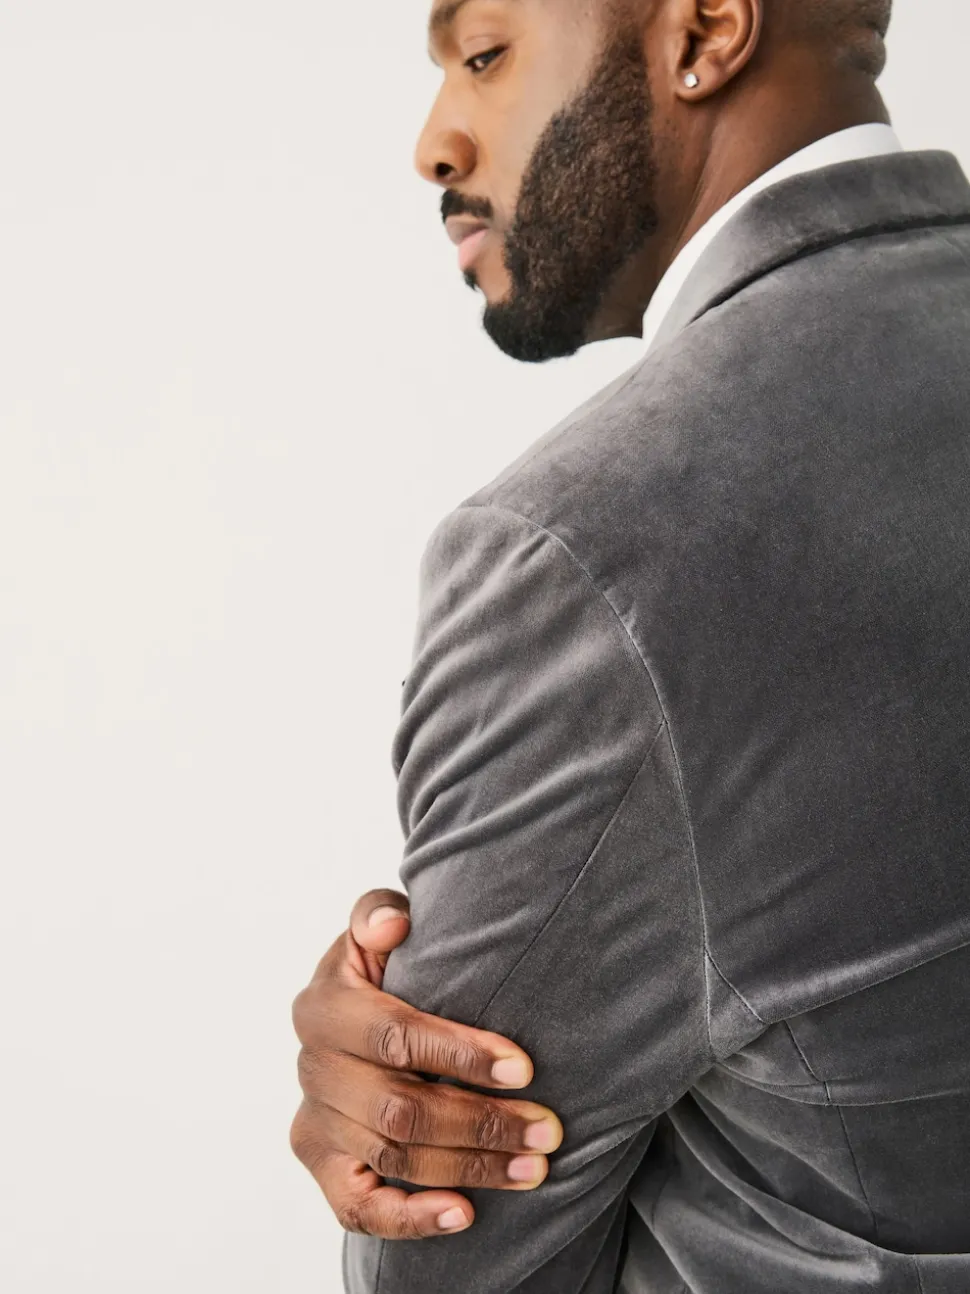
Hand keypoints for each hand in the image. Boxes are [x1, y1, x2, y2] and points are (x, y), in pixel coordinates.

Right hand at [290, 888, 563, 1239]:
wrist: (354, 1015)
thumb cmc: (383, 965)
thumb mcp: (376, 927)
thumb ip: (378, 913)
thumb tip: (393, 925)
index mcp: (322, 1006)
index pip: (394, 1037)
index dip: (460, 1055)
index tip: (524, 1068)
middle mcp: (312, 1067)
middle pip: (400, 1109)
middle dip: (482, 1123)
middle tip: (547, 1130)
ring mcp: (314, 1122)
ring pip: (394, 1158)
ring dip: (469, 1168)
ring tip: (533, 1167)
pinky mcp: (321, 1165)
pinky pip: (359, 1208)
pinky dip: (411, 1218)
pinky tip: (464, 1214)